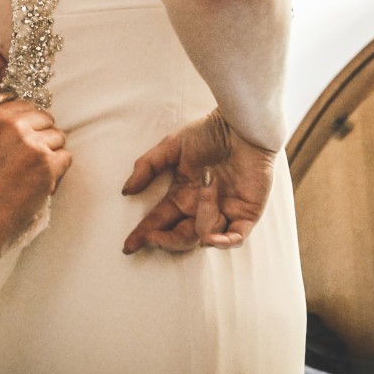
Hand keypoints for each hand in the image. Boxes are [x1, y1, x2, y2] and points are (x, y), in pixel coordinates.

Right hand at [0, 99, 70, 263]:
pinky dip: (57, 172)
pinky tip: (38, 184)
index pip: (26, 106)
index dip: (29, 124)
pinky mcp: (46, 166)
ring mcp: (32, 144)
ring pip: (58, 138)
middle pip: (45, 120)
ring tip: (32, 174)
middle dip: (41, 137)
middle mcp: (13, 125)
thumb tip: (27, 128)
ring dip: (50, 154)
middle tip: (31, 160)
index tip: (26, 138)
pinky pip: (65, 159)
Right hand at [121, 109, 276, 253]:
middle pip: (180, 237)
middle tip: (154, 236)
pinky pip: (235, 238)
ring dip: (201, 218)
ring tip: (208, 186)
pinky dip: (223, 242)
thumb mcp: (171, 147)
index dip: (144, 234)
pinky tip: (211, 239)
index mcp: (181, 195)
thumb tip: (126, 191)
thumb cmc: (209, 133)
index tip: (128, 245)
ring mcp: (224, 212)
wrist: (241, 127)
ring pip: (205, 235)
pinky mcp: (246, 213)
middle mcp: (200, 208)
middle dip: (165, 241)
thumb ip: (147, 167)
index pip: (160, 220)